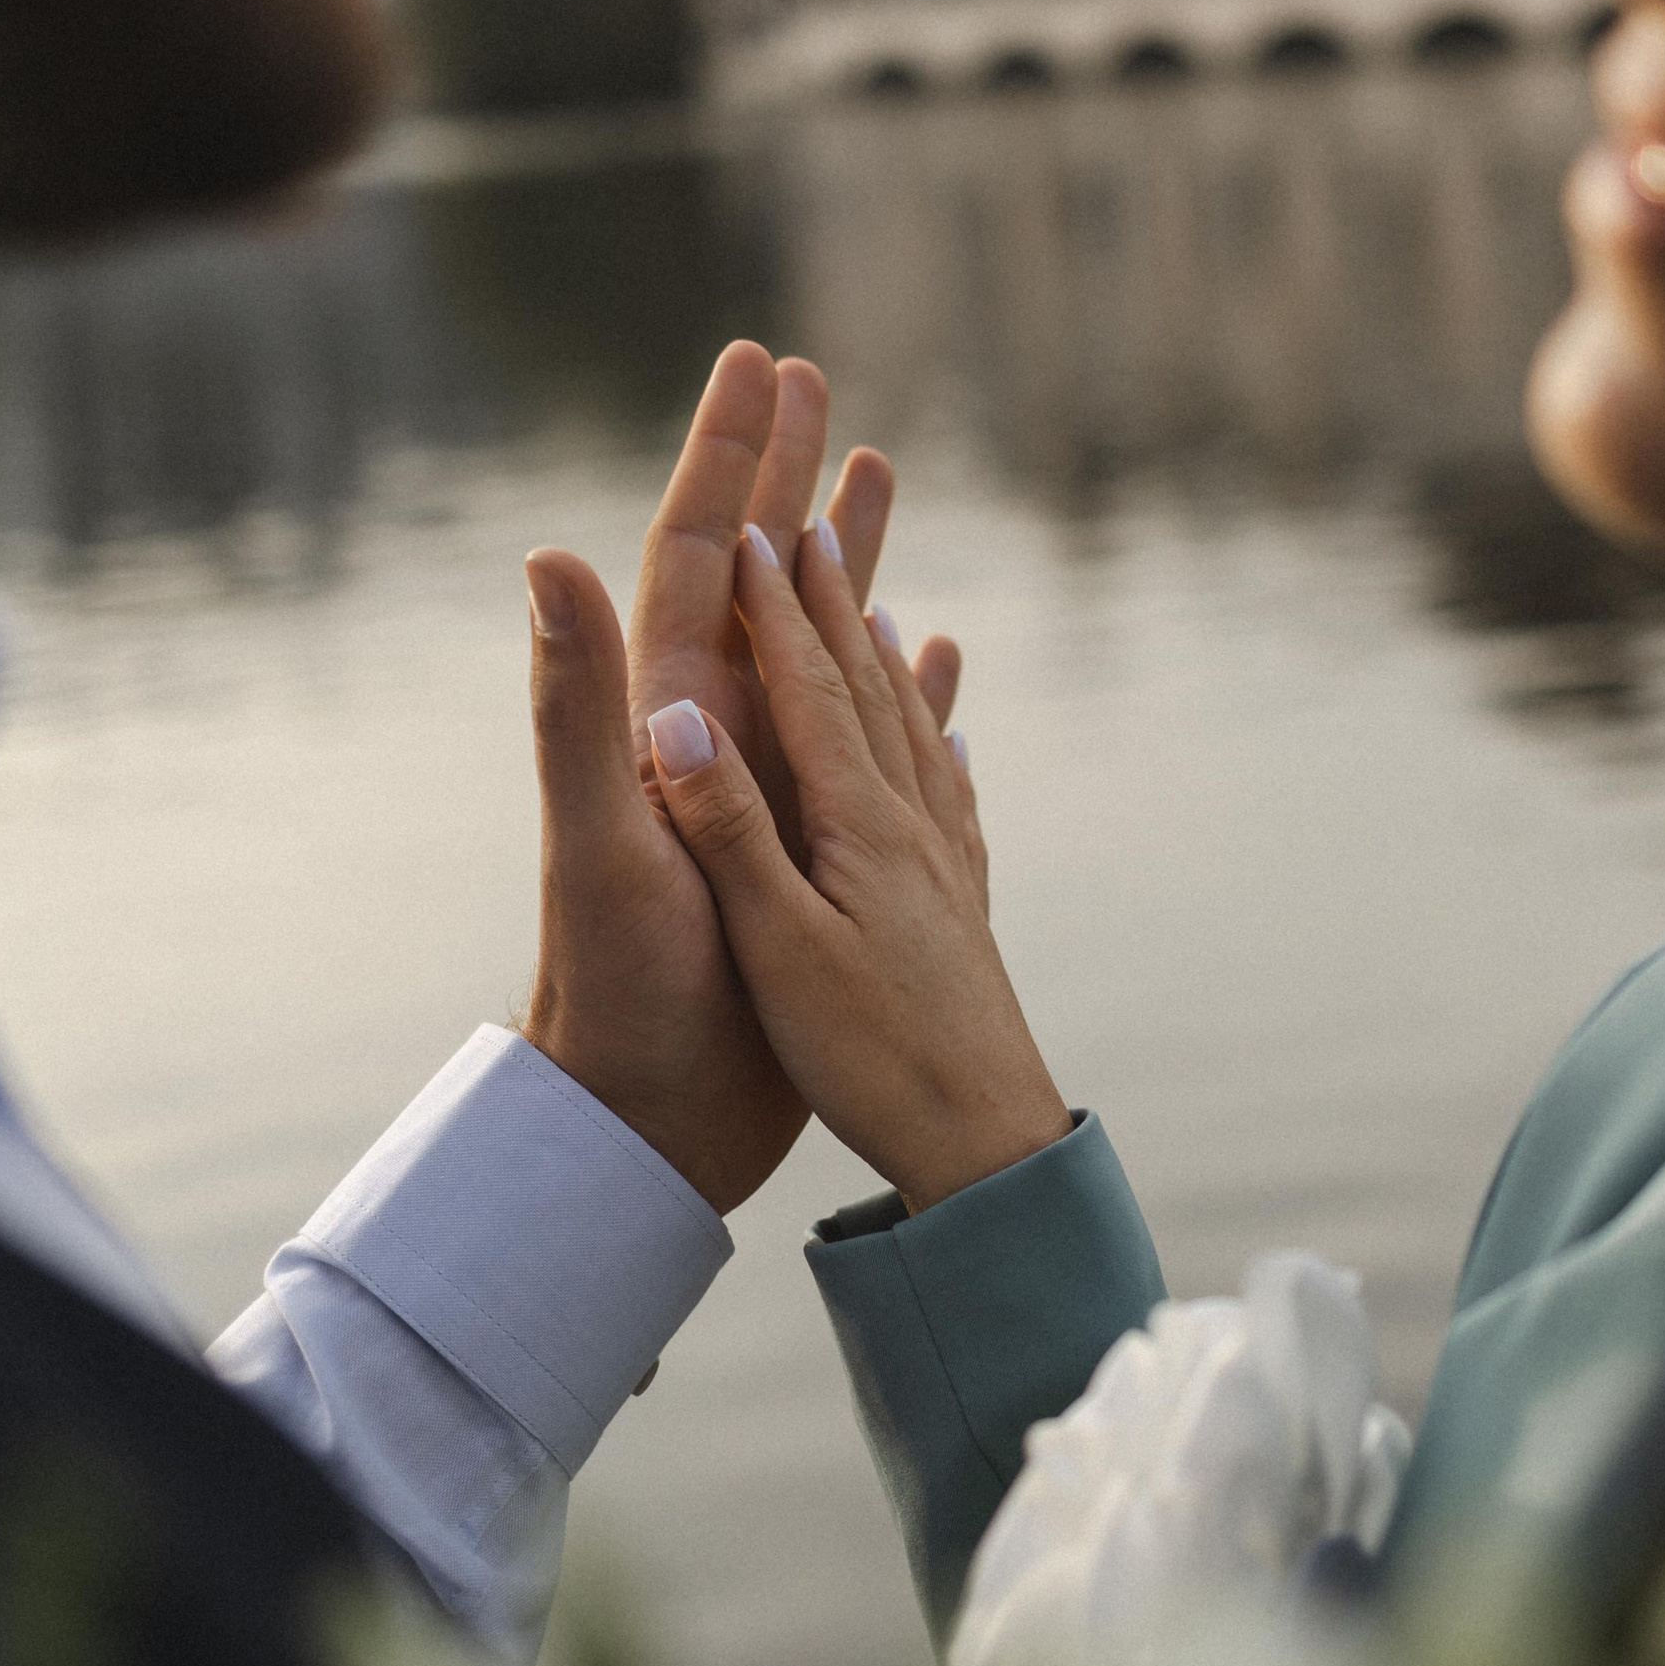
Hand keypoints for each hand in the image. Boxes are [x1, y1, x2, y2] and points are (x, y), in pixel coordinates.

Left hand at [521, 343, 958, 1215]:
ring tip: (882, 473)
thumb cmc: (615, 992)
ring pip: (812, 638)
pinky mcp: (800, 844)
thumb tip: (548, 555)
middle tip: (818, 378)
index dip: (727, 456)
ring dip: (844, 556)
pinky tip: (933, 655)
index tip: (760, 362)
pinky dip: (895, 682)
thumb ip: (576, 703)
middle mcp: (709, 733)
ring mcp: (755, 785)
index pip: (698, 552)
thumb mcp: (599, 838)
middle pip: (754, 572)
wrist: (644, 1118)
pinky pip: (862, 737)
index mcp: (664, 715)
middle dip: (783, 471)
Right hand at [641, 516, 1069, 1217]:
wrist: (985, 1142)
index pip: (811, 687)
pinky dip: (941, 750)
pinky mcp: (962, 911)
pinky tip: (954, 746)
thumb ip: (730, 828)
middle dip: (835, 604)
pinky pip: (951, 800)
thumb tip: (679, 713)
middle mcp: (913, 825)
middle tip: (814, 523)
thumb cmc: (872, 1055)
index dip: (780, 606)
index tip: (757, 524)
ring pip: (914, 735)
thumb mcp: (780, 945)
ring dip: (886, 663)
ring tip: (878, 608)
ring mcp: (945, 866)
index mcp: (859, 824)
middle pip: (867, 689)